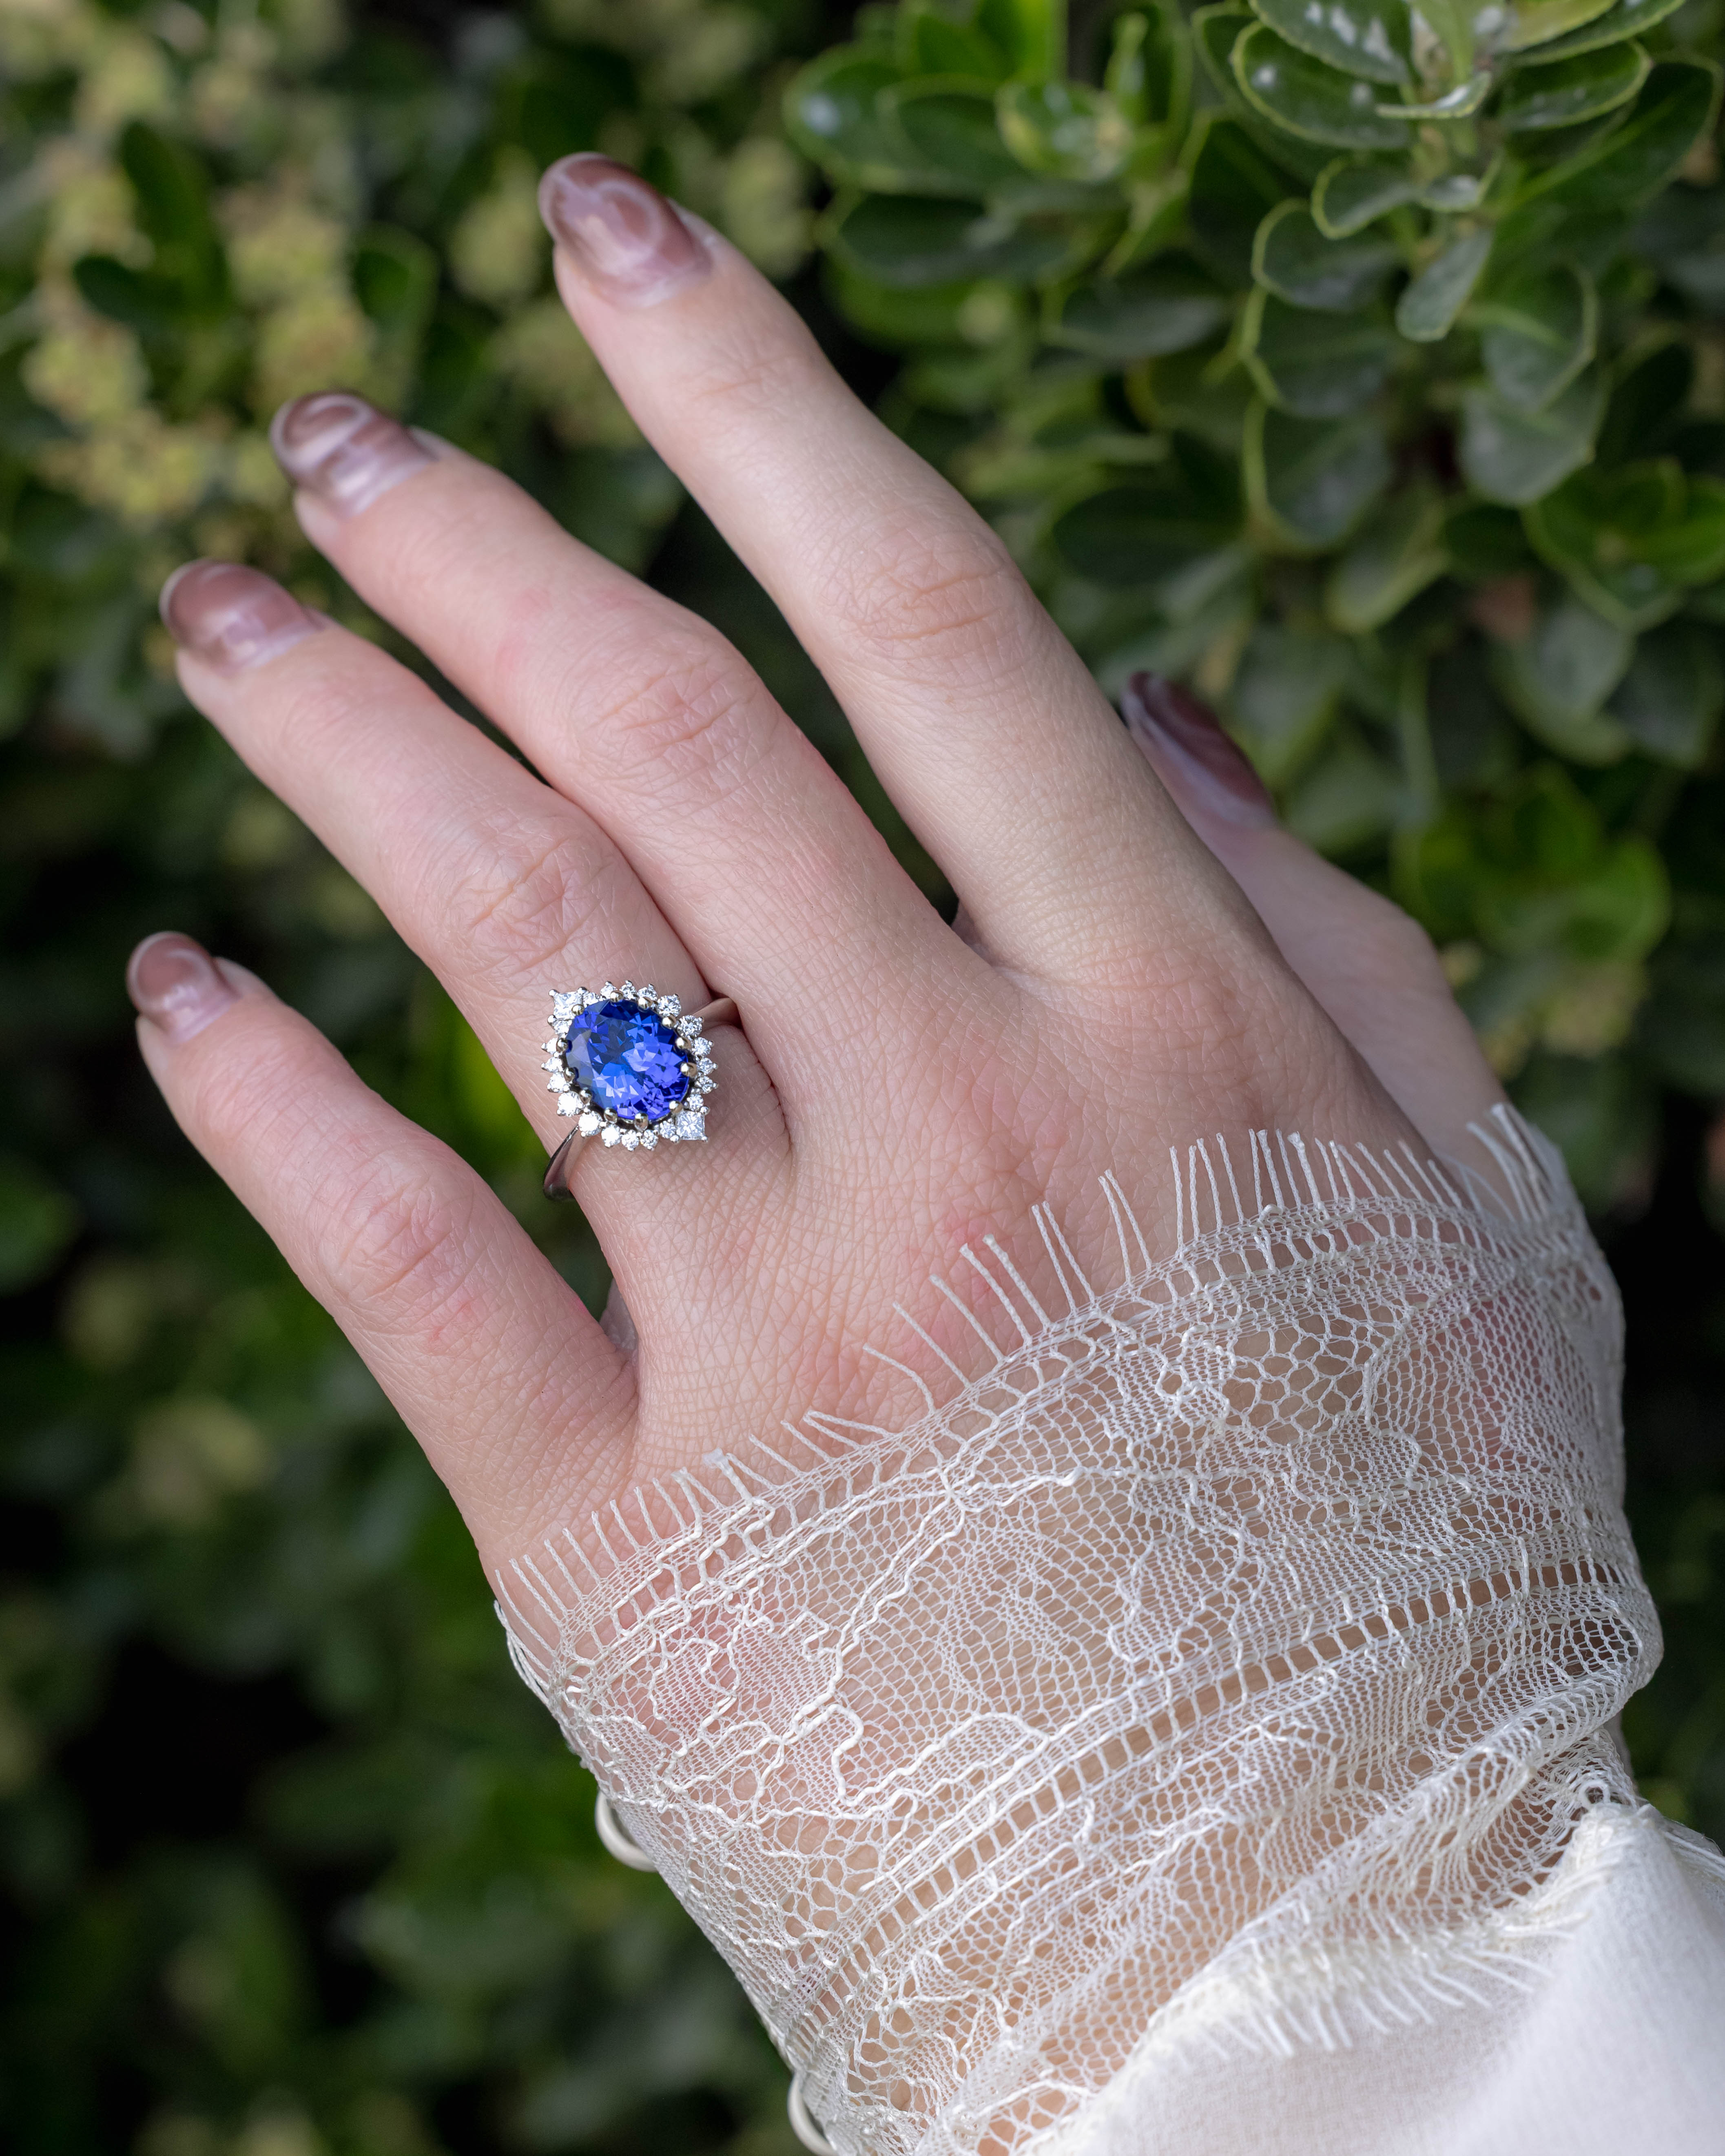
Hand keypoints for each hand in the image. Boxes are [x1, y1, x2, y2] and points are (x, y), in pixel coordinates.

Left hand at [128, 155, 1499, 1587]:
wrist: (1310, 1909)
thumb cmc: (1404, 1530)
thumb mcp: (1460, 1200)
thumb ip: (1310, 927)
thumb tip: (1144, 700)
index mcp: (1163, 1026)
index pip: (926, 616)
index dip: (756, 394)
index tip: (614, 239)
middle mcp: (961, 1130)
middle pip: (674, 743)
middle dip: (486, 546)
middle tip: (334, 436)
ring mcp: (780, 1326)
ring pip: (521, 948)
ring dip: (344, 751)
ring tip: (222, 623)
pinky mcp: (625, 1525)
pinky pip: (408, 1268)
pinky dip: (270, 1109)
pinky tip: (176, 982)